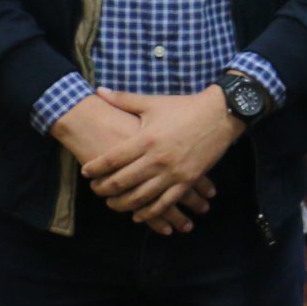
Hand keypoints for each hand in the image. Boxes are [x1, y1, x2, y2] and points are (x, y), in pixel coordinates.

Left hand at [82, 89, 242, 228]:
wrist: (220, 114)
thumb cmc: (184, 107)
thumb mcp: (153, 102)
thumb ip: (124, 99)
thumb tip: (99, 90)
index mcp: (146, 138)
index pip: (112, 159)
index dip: (95, 168)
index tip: (86, 172)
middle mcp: (157, 159)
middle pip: (122, 182)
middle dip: (104, 189)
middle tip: (96, 190)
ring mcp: (173, 173)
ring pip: (140, 197)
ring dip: (122, 204)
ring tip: (112, 204)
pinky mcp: (187, 181)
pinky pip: (164, 203)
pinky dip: (149, 212)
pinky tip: (138, 215)